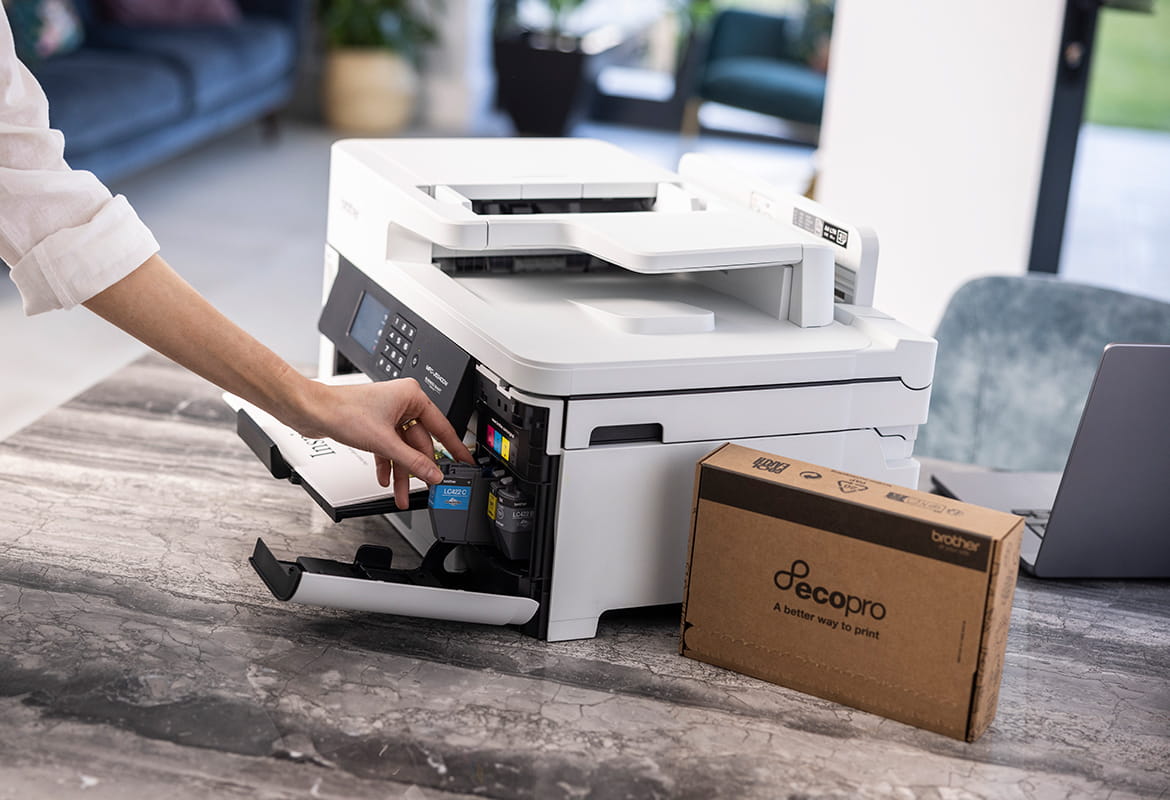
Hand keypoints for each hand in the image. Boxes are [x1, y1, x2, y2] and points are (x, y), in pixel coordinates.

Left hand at [300, 377, 473, 509]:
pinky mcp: (375, 424)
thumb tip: (433, 473)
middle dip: (417, 469)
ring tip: (400, 494)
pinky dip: (388, 463)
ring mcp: (388, 414)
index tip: (465, 462)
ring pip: (403, 448)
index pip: (442, 428)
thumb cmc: (343, 411)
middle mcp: (402, 403)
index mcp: (412, 396)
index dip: (454, 448)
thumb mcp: (385, 442)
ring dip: (401, 471)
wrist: (312, 411)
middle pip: (420, 443)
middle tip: (425, 489)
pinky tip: (385, 479)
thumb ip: (413, 461)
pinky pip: (390, 448)